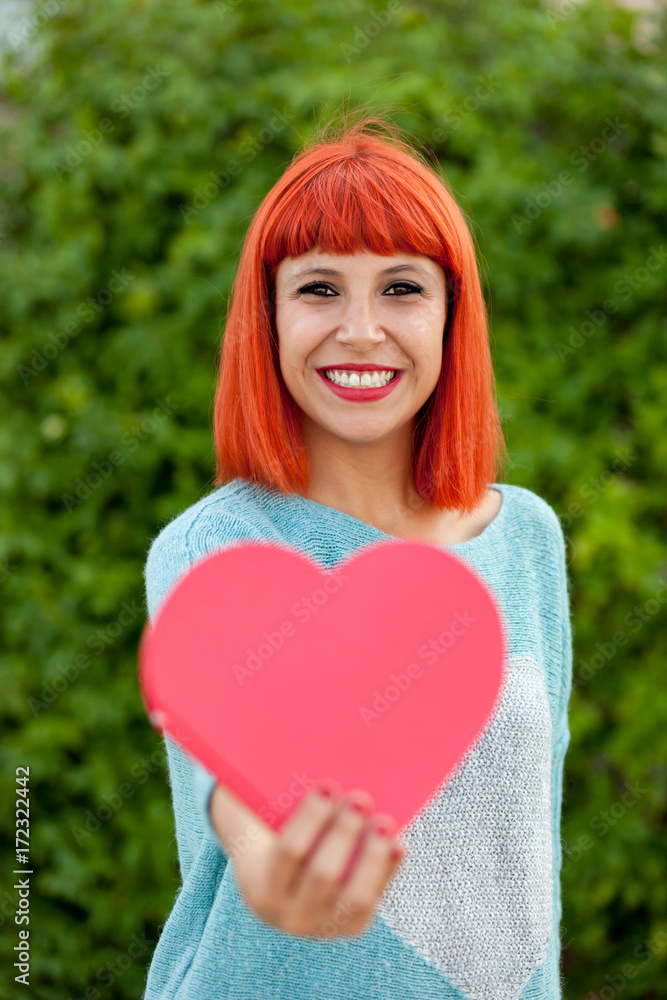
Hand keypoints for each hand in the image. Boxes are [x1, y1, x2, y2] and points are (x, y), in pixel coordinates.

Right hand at [209, 780, 406, 937]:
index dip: (311, 818)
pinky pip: (373, 902)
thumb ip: (254, 784)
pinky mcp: (351, 927)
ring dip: (372, 856)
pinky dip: (388, 872)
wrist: (277, 886)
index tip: (329, 785)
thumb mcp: (257, 817)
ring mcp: (322, 927)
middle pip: (323, 873)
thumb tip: (257, 728)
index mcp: (260, 885)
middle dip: (344, 833)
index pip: (289, 852)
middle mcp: (289, 916)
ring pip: (353, 896)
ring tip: (384, 819)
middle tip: (360, 795)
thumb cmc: (271, 832)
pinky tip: (399, 842)